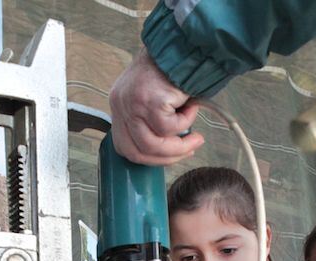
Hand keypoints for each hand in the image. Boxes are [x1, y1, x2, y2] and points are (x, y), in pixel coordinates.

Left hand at [108, 47, 204, 164]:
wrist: (181, 46)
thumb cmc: (171, 69)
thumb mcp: (151, 97)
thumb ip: (151, 120)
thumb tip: (168, 146)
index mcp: (119, 105)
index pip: (124, 146)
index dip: (148, 158)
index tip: (169, 156)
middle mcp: (121, 105)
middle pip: (137, 151)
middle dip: (167, 157)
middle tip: (188, 151)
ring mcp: (134, 105)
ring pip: (154, 145)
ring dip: (180, 146)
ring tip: (197, 138)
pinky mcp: (151, 103)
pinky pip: (171, 128)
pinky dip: (186, 121)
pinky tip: (191, 106)